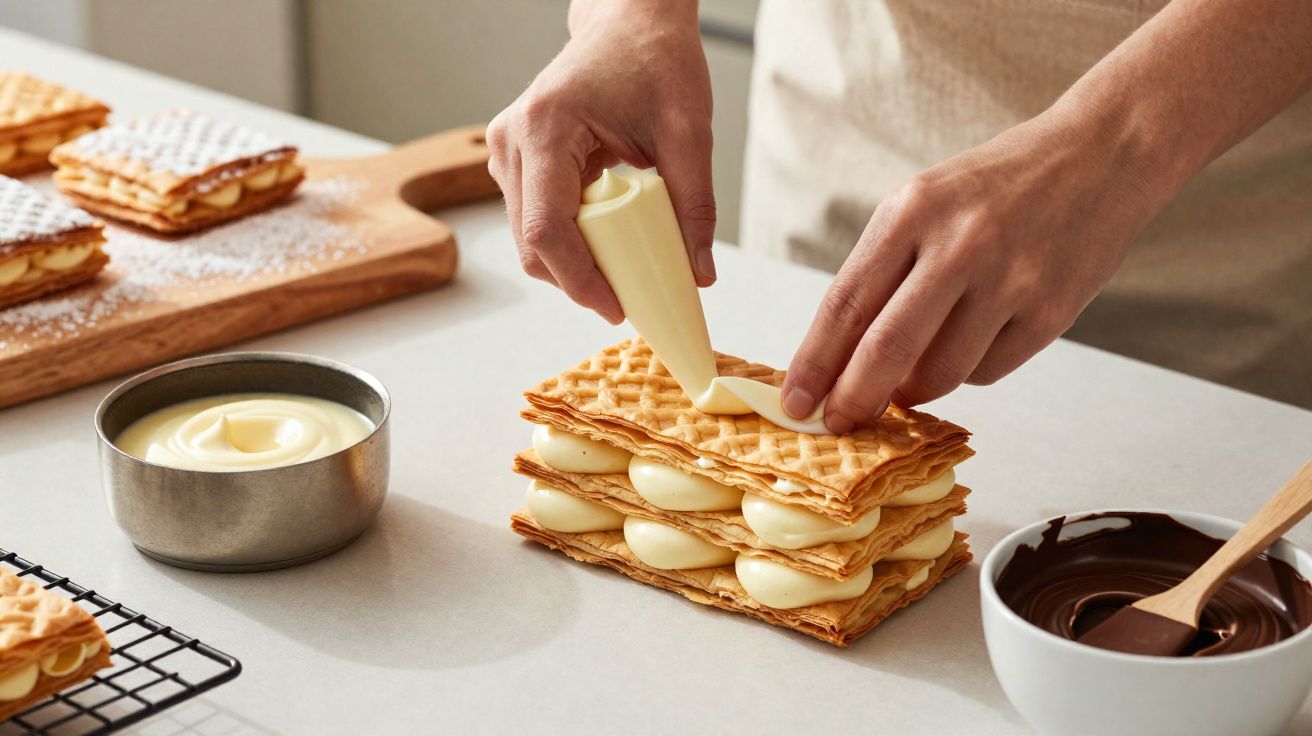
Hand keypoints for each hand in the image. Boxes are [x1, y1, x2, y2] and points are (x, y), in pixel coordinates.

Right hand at [486, 0, 714, 323]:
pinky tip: (607, 245)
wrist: (630, 21)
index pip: (547, 228)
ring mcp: (506, 150)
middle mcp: (511, 140)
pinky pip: (536, 219)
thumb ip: (694, 205)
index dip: (579, 279)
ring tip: (622, 271)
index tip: (617, 306)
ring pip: (529, 237)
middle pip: (532, 242)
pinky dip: (569, 242)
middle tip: (628, 300)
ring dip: (572, 264)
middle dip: (577, 281)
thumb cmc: (654, 59)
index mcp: (545, 128)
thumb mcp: (687, 132)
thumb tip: (699, 274)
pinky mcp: (516, 159)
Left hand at [781, 107, 1169, 433]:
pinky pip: (988, 372)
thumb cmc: (995, 186)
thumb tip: (837, 360)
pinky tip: (975, 339)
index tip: (795, 403)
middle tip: (838, 424)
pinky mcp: (1050, 312)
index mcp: (911, 212)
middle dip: (854, 399)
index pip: (845, 304)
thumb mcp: (923, 203)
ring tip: (913, 375)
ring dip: (915, 390)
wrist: (1100, 155)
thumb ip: (881, 273)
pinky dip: (969, 371)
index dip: (814, 363)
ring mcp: (1010, 280)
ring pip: (940, 374)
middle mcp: (959, 245)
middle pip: (886, 350)